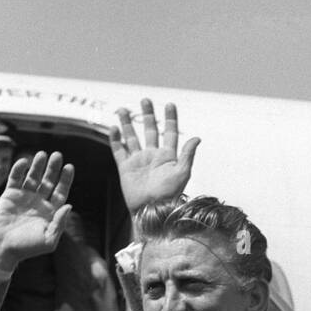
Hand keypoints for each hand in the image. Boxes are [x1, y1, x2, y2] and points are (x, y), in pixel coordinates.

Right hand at [0, 151, 73, 271]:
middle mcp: (39, 202)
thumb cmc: (27, 248)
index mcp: (50, 212)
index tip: (69, 167)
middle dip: (53, 168)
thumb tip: (69, 205)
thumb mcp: (48, 240)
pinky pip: (15, 179)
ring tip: (42, 154)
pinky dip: (19, 170)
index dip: (65, 180)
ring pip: (33, 177)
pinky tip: (24, 162)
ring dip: (37, 165)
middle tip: (57, 155)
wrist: (2, 248)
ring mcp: (24, 197)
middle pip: (48, 181)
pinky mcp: (10, 195)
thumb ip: (60, 223)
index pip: (60, 192)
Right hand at [109, 99, 198, 214]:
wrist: (153, 210)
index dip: (170, 119)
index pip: (170, 132)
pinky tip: (114, 128)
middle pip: (150, 130)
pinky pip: (119, 151)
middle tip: (145, 100)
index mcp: (168, 156)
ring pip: (132, 137)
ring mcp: (138, 161)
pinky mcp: (126, 168)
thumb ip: (187, 154)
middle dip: (148, 115)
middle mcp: (153, 156)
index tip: (170, 104)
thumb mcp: (182, 173)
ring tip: (123, 109)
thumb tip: (197, 138)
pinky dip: (115, 139)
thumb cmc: (170, 195)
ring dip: (128, 123)